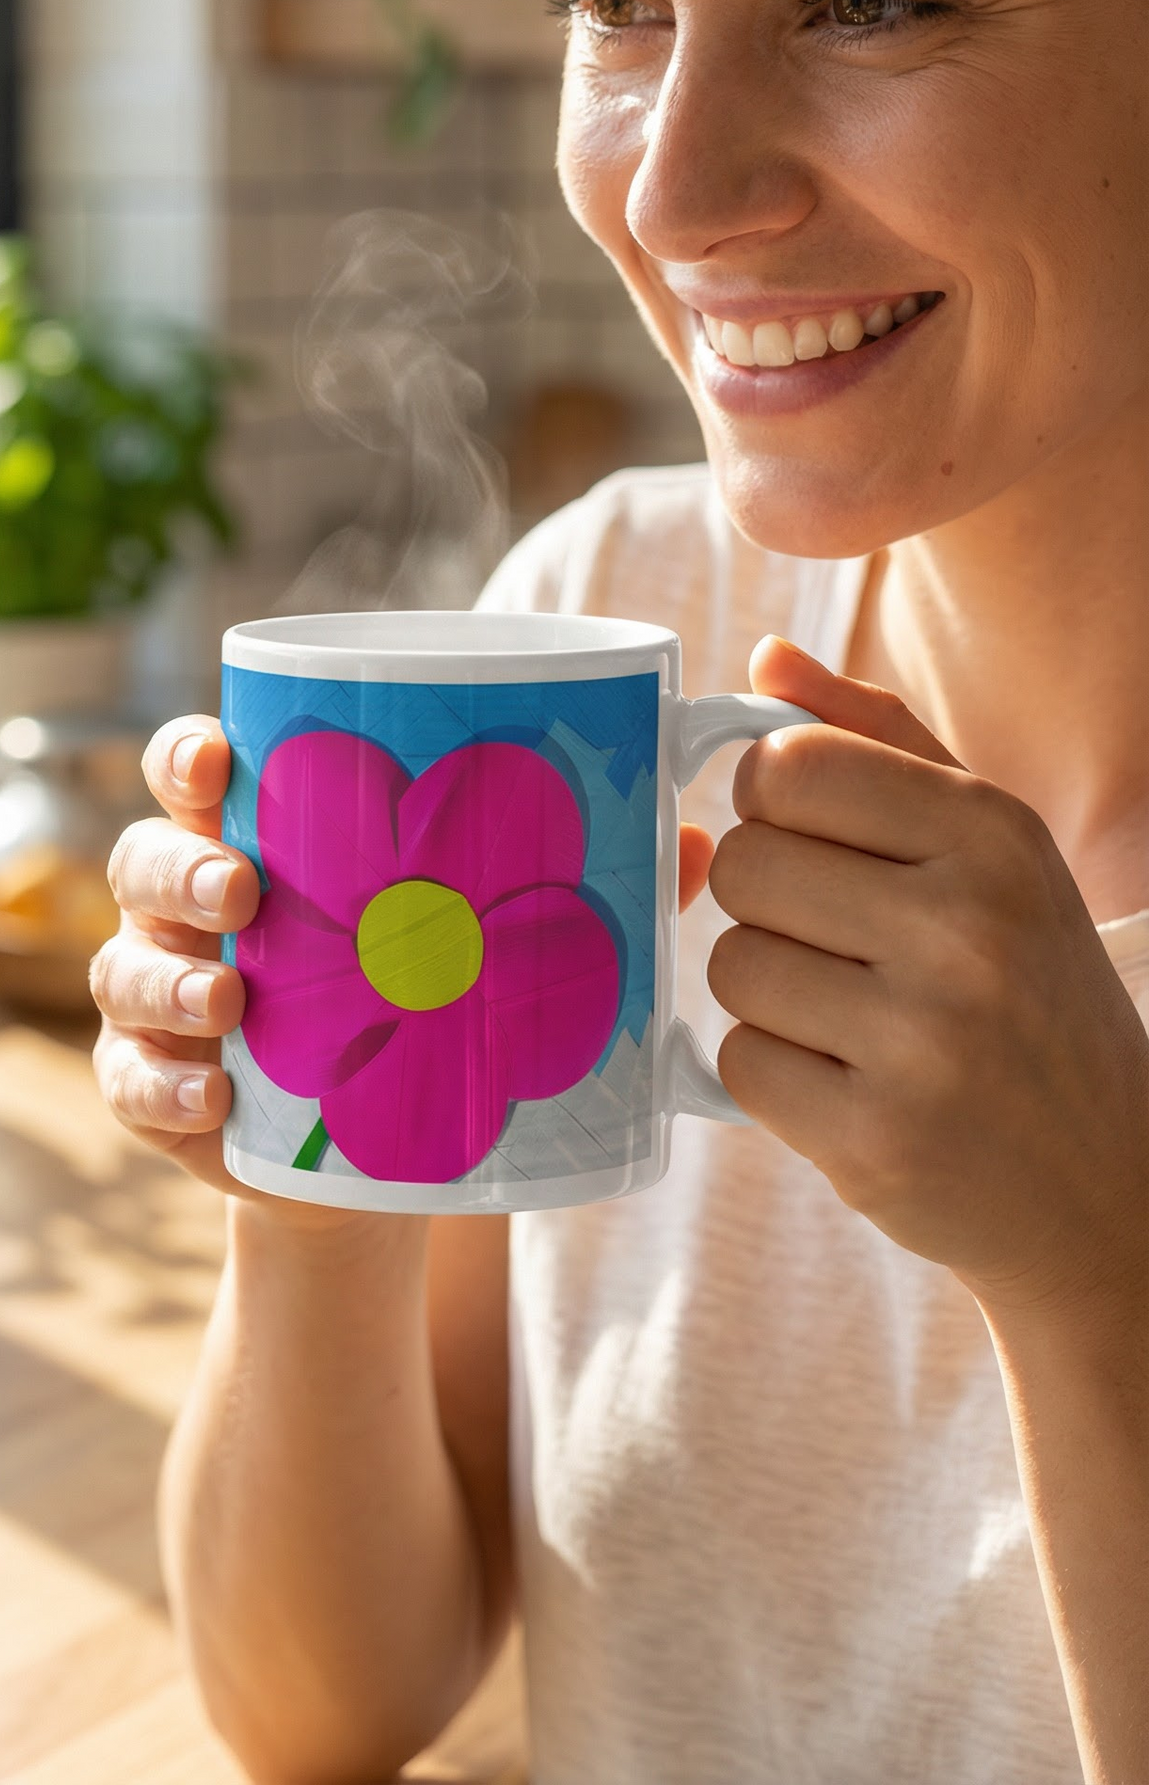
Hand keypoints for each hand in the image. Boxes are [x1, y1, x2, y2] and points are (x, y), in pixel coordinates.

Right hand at [94, 716, 716, 1207]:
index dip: (188, 755)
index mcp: (259, 833)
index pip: (192, 766)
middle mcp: (192, 903)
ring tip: (230, 1006)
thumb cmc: (431, 1001)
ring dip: (168, 984)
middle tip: (245, 895)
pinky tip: (212, 1096)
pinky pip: (131, 1083)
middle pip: (145, 859)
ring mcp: (164, 996)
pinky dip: (161, 1086)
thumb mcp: (483, 939)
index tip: (222, 761)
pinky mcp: (160, 1093)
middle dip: (181, 870)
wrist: (383, 1157)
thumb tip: (697, 839)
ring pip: (125, 969)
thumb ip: (575, 884)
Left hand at [705, 640, 1148, 1326]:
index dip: (772, 800)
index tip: (810, 838)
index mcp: (992, 834)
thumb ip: (877, 738)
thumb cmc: (1029, 991)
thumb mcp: (994, 848)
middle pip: (748, 864)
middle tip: (841, 943)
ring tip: (852, 1016)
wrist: (1108, 1183)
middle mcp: (965, 929)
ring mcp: (923, 1042)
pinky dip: (774, 1073)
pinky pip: (741, 1062)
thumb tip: (767, 660)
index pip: (790, 764)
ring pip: (733, 965)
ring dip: (770, 992)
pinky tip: (848, 1080)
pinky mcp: (876, 1141)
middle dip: (770, 903)